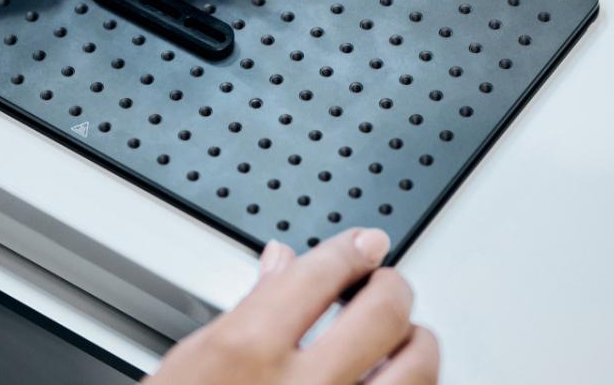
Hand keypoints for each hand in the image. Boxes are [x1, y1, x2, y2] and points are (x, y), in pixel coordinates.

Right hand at [150, 229, 439, 384]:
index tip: (365, 245)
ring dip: (416, 345)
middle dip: (393, 288)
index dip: (352, 250)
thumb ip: (250, 311)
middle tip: (387, 285)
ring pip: (418, 369)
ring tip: (404, 340)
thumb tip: (283, 264)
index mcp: (249, 351)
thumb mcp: (194, 364)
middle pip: (384, 312)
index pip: (321, 273)